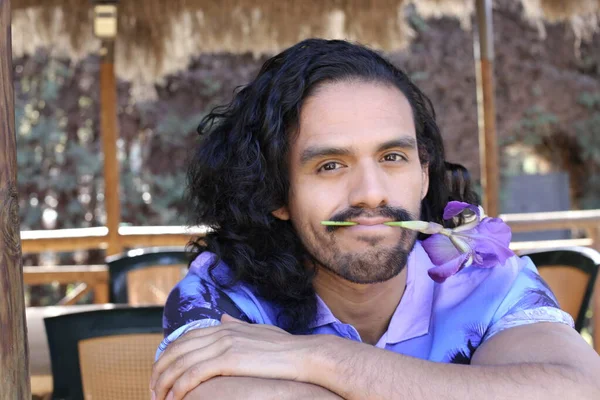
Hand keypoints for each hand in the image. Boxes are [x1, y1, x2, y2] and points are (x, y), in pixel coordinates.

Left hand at [150, 315, 319, 399]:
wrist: (304, 354)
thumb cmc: (285, 348)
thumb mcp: (257, 331)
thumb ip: (237, 325)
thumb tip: (222, 318)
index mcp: (225, 327)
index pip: (184, 339)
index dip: (167, 356)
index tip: (161, 375)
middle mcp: (220, 332)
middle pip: (176, 350)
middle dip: (159, 371)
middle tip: (154, 391)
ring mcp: (224, 345)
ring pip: (180, 363)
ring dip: (164, 383)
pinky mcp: (229, 360)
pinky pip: (193, 374)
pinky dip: (179, 387)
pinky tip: (175, 399)